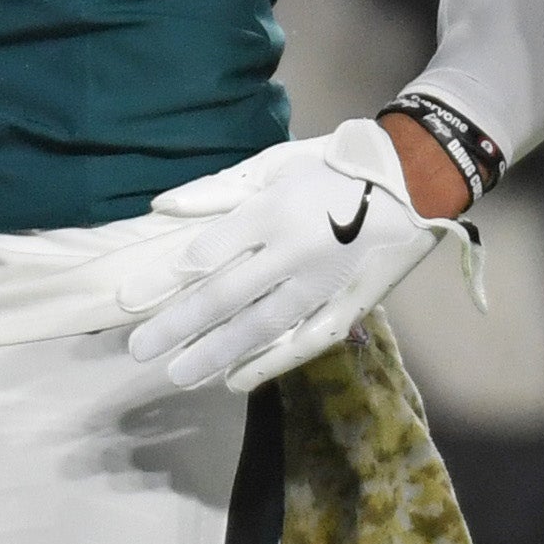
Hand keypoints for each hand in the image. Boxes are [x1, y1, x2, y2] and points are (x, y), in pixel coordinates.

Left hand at [118, 119, 462, 392]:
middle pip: (225, 295)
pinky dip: (269, 364)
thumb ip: (217, 189)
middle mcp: (295, 252)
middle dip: (177, 324)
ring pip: (261, 326)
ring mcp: (323, 284)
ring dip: (215, 353)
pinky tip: (234, 381)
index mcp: (275, 210)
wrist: (413, 179)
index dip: (166, 277)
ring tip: (176, 375)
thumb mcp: (274, 162)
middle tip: (137, 349)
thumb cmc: (332, 164)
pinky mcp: (347, 304)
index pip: (210, 251)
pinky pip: (304, 342)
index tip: (130, 299)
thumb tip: (162, 207)